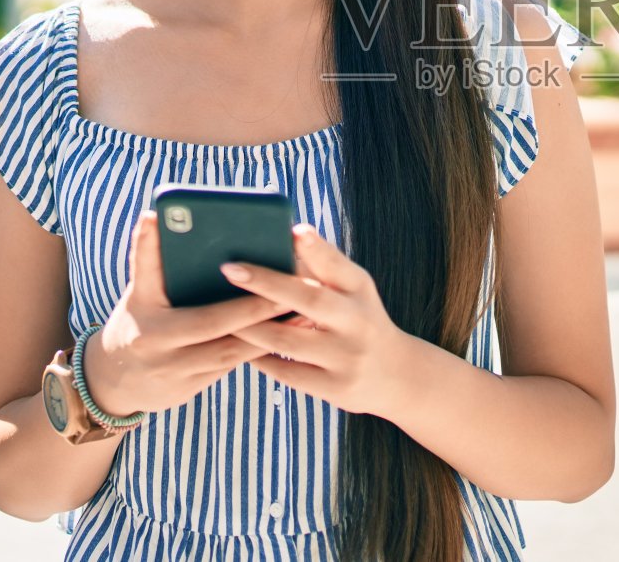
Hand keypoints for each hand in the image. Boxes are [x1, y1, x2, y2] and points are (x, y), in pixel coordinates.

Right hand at [84, 210, 290, 417]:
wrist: (114, 383)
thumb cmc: (137, 322)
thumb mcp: (139, 294)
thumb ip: (153, 265)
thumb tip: (158, 217)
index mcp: (140, 308)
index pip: (146, 272)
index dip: (150, 246)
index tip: (162, 217)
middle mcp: (153, 341)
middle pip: (208, 322)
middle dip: (251, 306)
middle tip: (287, 287)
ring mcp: (171, 370)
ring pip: (227, 351)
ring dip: (266, 331)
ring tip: (301, 311)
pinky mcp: (189, 388)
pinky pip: (230, 367)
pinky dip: (260, 349)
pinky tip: (290, 335)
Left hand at [222, 224, 411, 416]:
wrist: (398, 376)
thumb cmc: (361, 321)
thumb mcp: (354, 291)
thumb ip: (325, 266)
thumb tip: (290, 234)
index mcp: (360, 290)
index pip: (335, 265)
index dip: (314, 248)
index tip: (291, 230)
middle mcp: (357, 321)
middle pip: (308, 299)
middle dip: (266, 283)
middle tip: (229, 270)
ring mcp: (347, 357)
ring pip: (288, 341)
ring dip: (250, 327)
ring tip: (220, 315)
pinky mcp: (336, 388)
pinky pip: (287, 374)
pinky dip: (261, 360)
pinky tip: (238, 348)